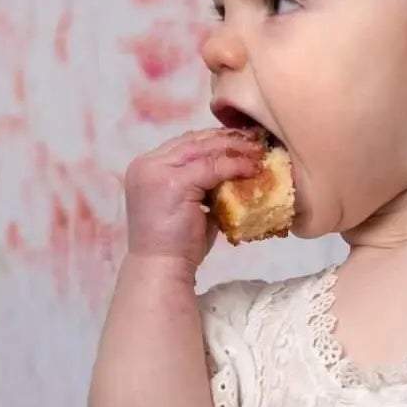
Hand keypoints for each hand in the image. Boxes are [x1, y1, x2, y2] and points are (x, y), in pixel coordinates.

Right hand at [122, 128, 266, 268]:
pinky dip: (234, 166)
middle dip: (227, 139)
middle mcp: (147, 164)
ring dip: (234, 149)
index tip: (243, 141)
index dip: (215, 139)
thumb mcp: (190, 206)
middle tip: (256, 140)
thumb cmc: (178, 245)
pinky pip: (211, 167)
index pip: (186, 144)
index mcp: (147, 167)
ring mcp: (157, 171)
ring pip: (203, 149)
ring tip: (259, 152)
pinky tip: (252, 169)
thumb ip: (203, 185)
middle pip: (194, 140)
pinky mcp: (173, 182)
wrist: (162, 267)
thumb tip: (234, 172)